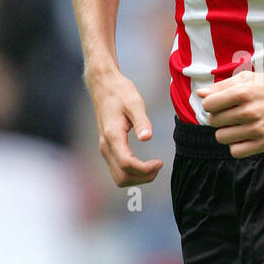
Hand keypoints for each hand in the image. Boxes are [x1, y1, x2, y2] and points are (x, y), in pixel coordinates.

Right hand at [86, 67, 162, 187]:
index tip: (160, 162)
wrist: (103, 86)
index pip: (127, 164)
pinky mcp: (107, 148)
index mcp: (112, 136)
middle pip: (122, 177)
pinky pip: (117, 170)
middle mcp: (105, 146)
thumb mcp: (134, 103)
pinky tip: (144, 165)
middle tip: (158, 166)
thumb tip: (147, 137)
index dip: (145, 169)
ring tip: (153, 167)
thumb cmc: (119, 92)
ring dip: (137, 178)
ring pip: (119, 177)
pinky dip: (132, 173)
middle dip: (142, 177)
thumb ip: (142, 121)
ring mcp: (105, 149)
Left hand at [197, 70, 263, 156]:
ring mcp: (257, 129)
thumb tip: (200, 94)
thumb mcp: (248, 79)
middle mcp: (249, 111)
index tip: (220, 105)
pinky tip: (244, 137)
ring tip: (237, 126)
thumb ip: (222, 86)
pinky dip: (236, 146)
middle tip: (232, 115)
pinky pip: (236, 151)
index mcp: (243, 92)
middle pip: (213, 122)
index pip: (209, 105)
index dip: (211, 105)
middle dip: (219, 118)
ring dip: (226, 132)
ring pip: (222, 137)